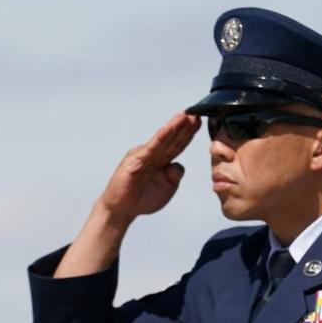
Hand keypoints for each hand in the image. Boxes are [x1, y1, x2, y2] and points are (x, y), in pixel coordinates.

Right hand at [97, 112, 201, 226]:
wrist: (121, 210)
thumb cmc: (141, 199)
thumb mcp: (166, 189)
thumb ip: (174, 176)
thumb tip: (178, 164)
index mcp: (161, 161)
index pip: (177, 144)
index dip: (188, 134)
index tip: (200, 122)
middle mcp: (153, 155)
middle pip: (172, 139)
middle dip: (185, 126)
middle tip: (197, 112)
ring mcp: (143, 156)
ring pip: (163, 140)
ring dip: (175, 126)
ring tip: (186, 115)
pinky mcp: (135, 160)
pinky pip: (151, 147)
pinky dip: (160, 137)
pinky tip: (169, 128)